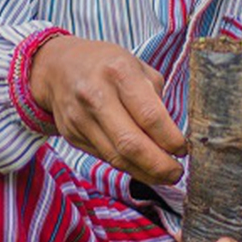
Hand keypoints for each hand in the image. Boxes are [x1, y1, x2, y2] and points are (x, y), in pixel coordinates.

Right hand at [28, 36, 186, 183]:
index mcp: (119, 72)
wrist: (58, 67)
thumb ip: (155, 98)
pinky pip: (105, 158)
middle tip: (176, 172)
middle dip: (159, 165)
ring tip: (164, 175)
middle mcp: (96, 95)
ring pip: (117, 158)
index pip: (150, 116)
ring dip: (145, 173)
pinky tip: (142, 168)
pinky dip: (128, 167)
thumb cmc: (106, 65)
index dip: (171, 139)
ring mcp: (80, 118)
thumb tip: (172, 136)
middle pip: (131, 143)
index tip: (183, 149)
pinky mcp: (72, 135)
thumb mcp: (137, 66)